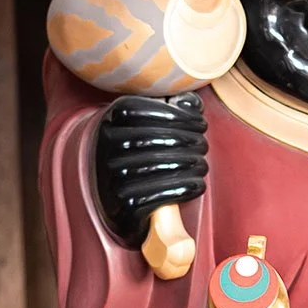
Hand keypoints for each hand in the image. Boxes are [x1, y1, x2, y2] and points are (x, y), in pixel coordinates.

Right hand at [93, 92, 207, 246]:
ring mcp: (112, 179)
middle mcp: (105, 151)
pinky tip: (197, 184)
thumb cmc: (137, 160)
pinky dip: (184, 188)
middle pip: (152, 137)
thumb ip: (168, 112)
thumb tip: (193, 102)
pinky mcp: (124, 206)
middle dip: (187, 140)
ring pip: (159, 165)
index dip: (174, 114)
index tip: (199, 122)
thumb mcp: (142, 130)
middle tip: (203, 145)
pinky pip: (159, 194)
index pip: (139, 111)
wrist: (115, 205)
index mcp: (108, 125)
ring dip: (190, 164)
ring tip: (202, 165)